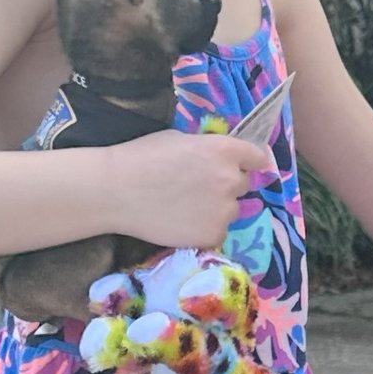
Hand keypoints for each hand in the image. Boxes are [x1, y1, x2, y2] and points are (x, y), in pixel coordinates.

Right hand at [95, 126, 272, 251]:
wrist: (115, 191)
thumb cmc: (142, 157)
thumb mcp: (180, 139)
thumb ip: (207, 149)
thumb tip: (218, 159)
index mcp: (224, 150)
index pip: (257, 157)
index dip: (248, 161)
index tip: (242, 166)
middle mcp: (231, 180)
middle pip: (243, 184)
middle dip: (226, 184)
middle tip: (198, 188)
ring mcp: (224, 210)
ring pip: (231, 210)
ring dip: (216, 208)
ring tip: (185, 207)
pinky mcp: (213, 234)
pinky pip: (218, 231)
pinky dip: (205, 228)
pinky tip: (182, 222)